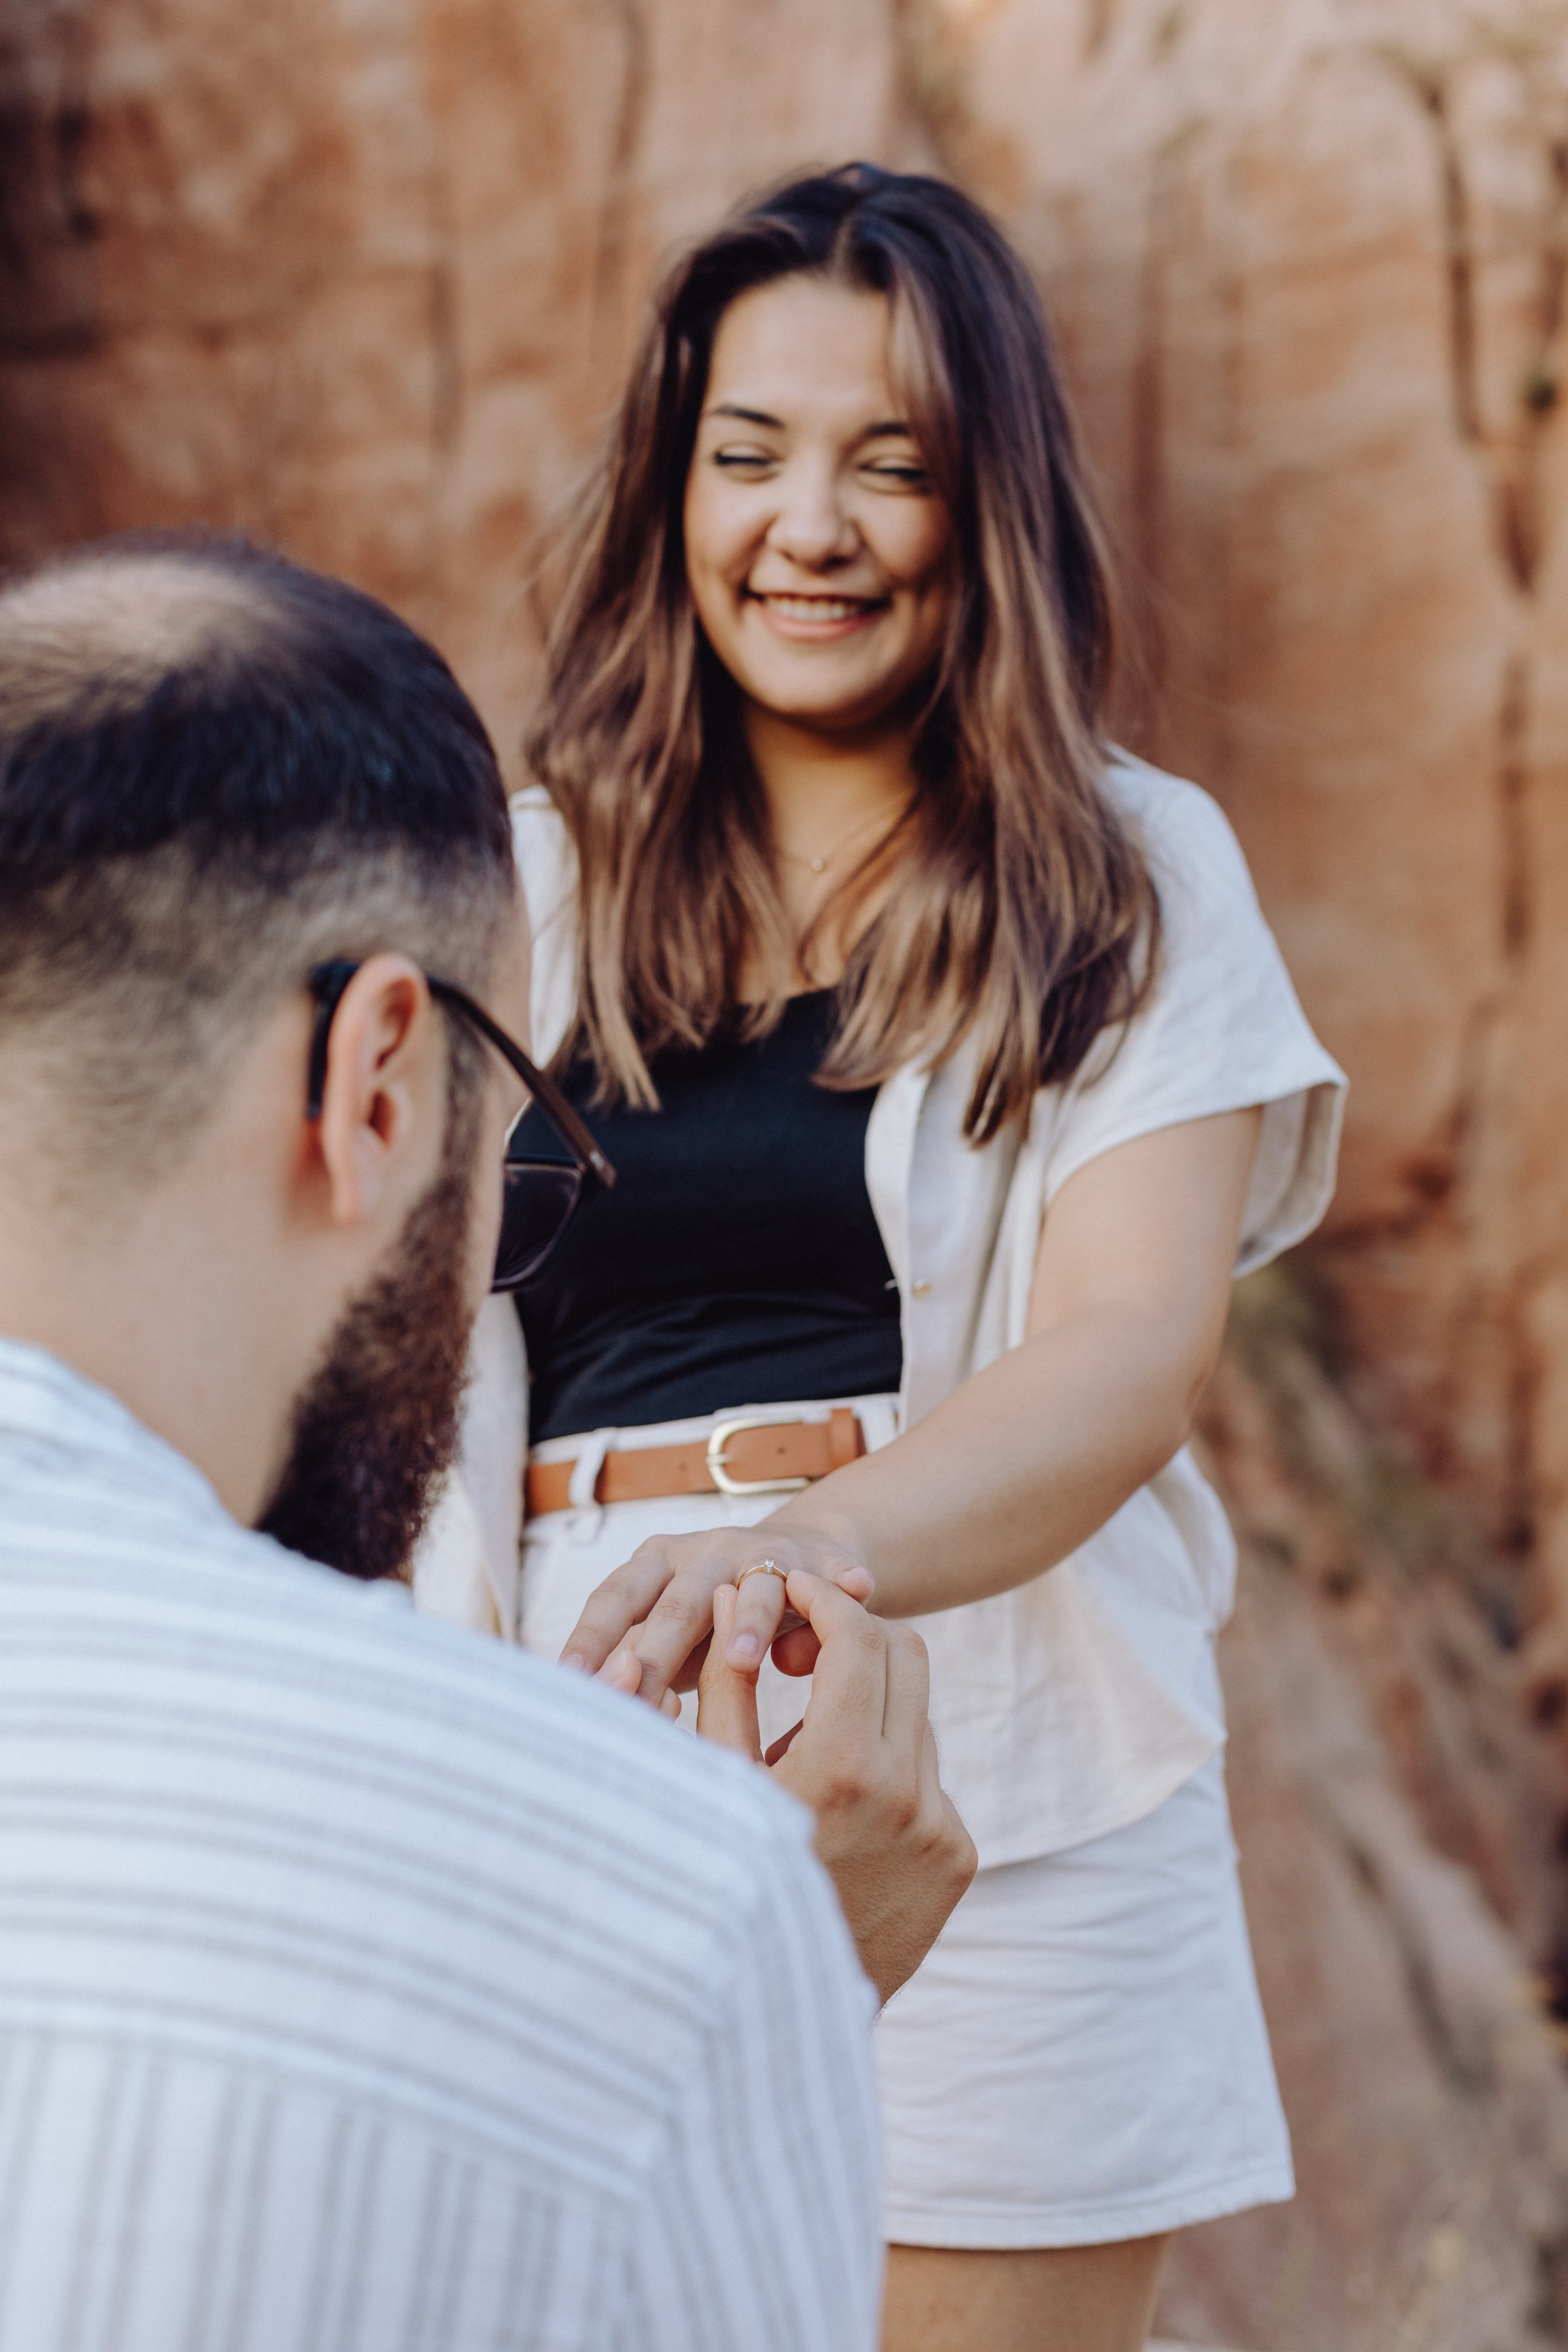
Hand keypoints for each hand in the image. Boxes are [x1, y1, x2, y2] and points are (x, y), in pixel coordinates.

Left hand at [560, 1525, 872, 1711]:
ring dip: (748, 1620)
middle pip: (677, 1602)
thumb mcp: (672, 1641)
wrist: (795, 1558)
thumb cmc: (714, 1620)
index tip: (567, 1679)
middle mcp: (702, 1554)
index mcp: (654, 1569)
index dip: (591, 1638)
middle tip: (635, 1694)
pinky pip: (829, 1575)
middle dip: (657, 1651)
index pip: (614, 1601)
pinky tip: (856, 1590)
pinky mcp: (816, 1561)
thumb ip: (641, 1673)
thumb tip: (606, 1727)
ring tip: (742, 1661)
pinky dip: (839, 1583)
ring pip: (753, 1586)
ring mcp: (762, 1554)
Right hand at [697, 1571, 976, 2004]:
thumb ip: (725, 1686)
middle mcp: (906, 1794)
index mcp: (843, 1768)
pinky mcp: (958, 1858)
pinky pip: (928, 1778)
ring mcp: (940, 1828)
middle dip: (855, 1634)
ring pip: (917, 1717)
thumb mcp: (718, 1785)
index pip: (858, 1638)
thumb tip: (727, 1599)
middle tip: (805, 1641)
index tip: (793, 1587)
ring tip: (807, 1754)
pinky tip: (840, 1809)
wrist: (781, 2012)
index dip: (824, 1600)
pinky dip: (886, 1768)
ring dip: (868, 1708)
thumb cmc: (728, 1887)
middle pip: (906, 1657)